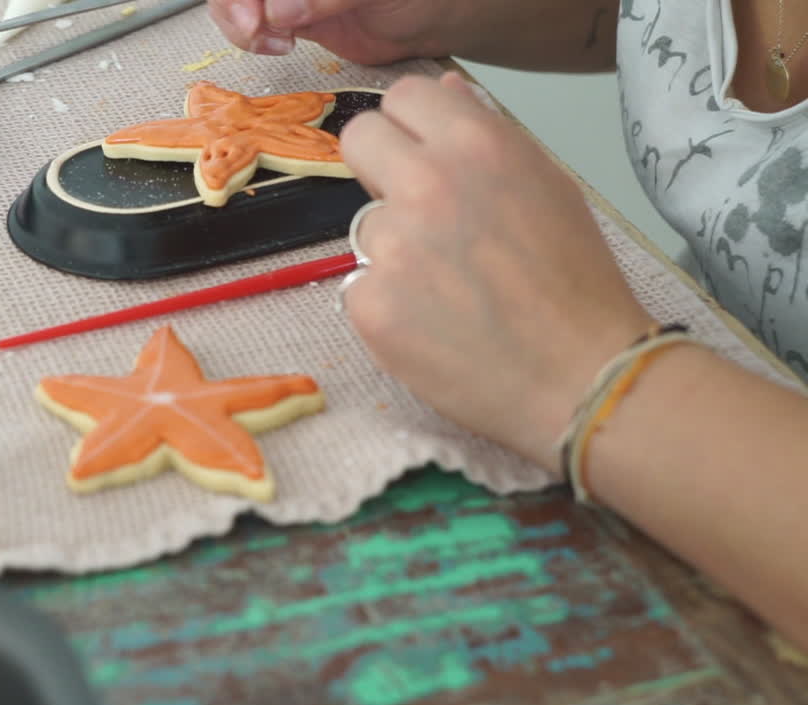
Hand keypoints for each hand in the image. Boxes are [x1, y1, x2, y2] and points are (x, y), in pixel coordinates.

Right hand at [207, 0, 446, 63]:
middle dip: (234, 4)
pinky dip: (250, 35)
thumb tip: (279, 11)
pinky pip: (247, 21)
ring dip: (238, 22)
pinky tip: (279, 44)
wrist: (426, 19)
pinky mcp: (283, 12)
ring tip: (271, 41)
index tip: (258, 11)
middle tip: (255, 29)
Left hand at [339, 72, 653, 468]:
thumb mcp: (548, 186)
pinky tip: (434, 325)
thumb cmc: (576, 283)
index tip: (420, 153)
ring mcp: (392, 245)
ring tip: (449, 288)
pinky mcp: (370, 304)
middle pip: (358, 140)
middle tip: (415, 211)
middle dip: (379, 168)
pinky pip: (361, 285)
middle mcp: (427, 184)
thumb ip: (486, 135)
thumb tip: (444, 92)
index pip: (403, 95)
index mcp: (477, 145)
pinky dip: (388, 305)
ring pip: (365, 226)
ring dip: (394, 249)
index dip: (410, 126)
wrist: (582, 376)